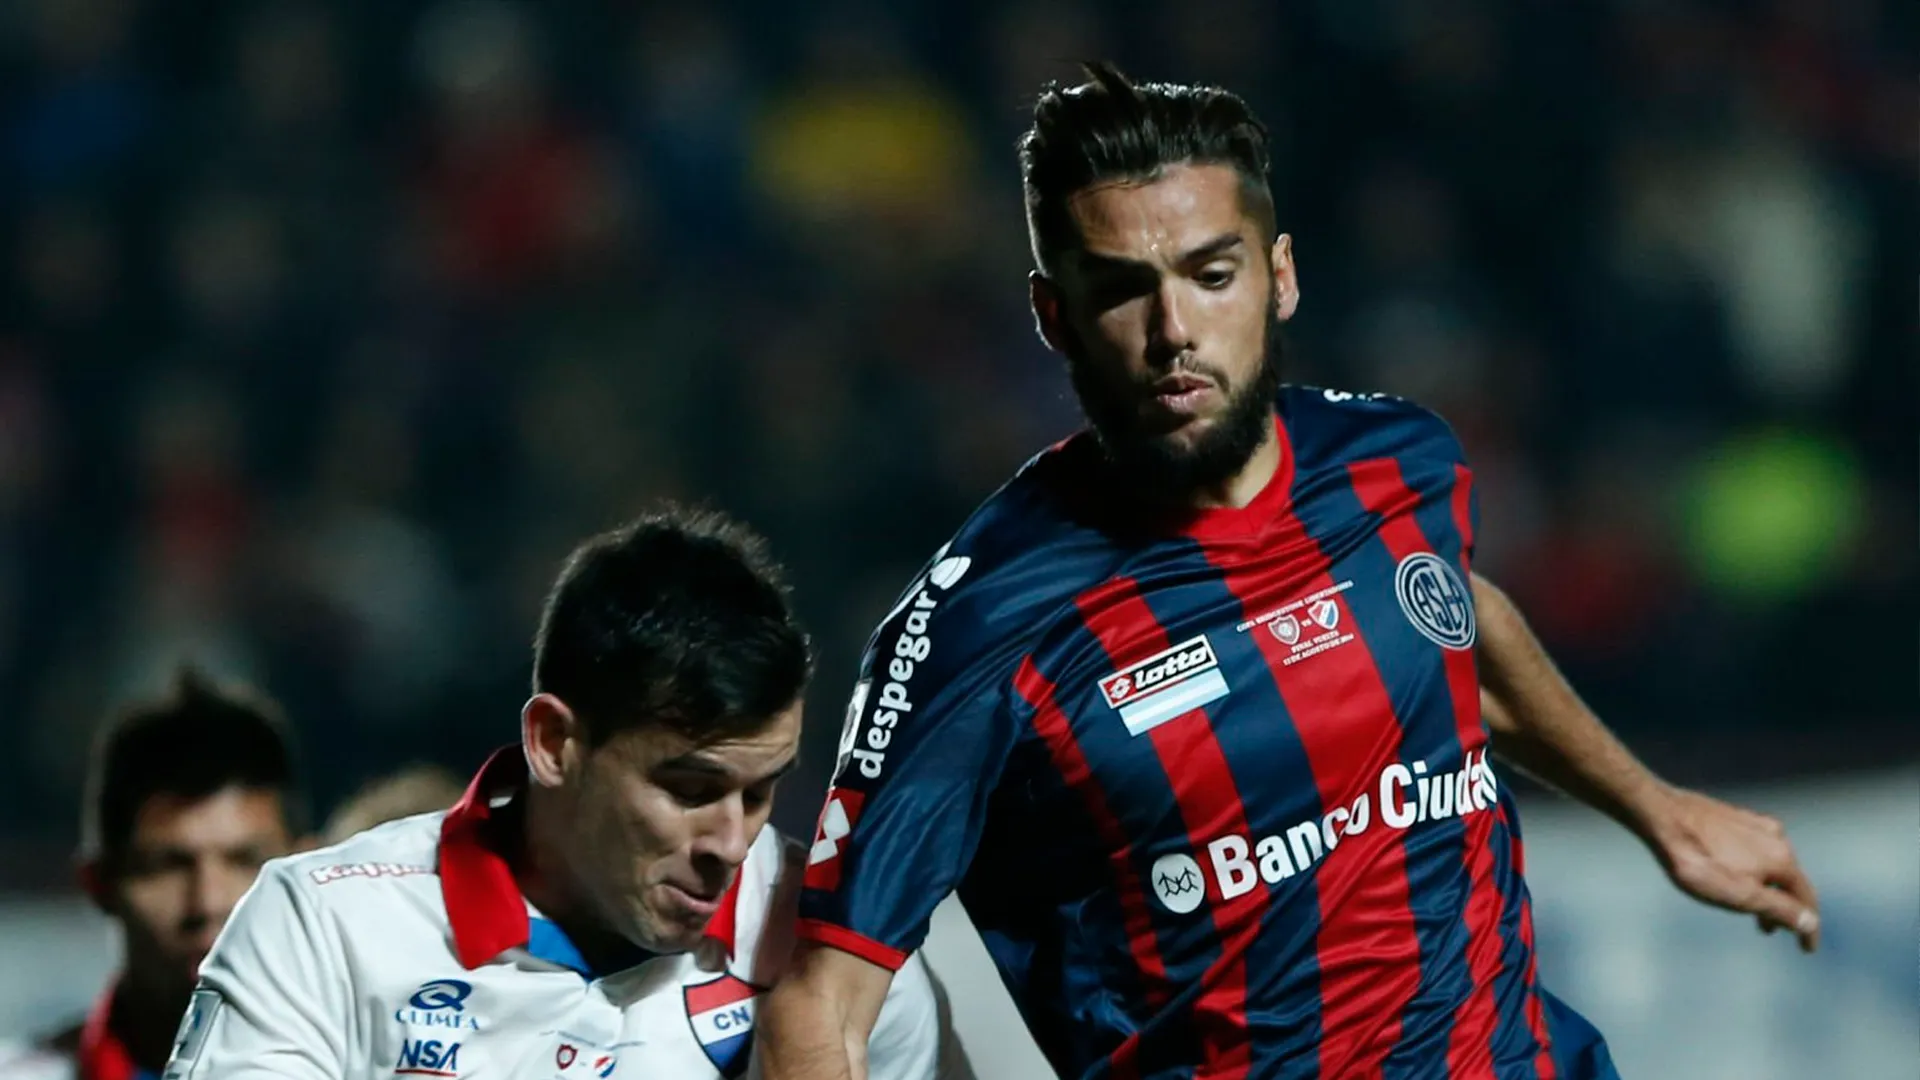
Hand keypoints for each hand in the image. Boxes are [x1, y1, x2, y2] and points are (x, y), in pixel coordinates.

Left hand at [1643, 785, 1820, 951]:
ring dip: (1767, 889)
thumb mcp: (1740, 897)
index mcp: (1783, 859)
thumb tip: (1812, 923)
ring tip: (1749, 905)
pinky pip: (1755, 849)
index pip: (1806, 899)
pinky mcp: (1733, 816)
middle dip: (1784, 908)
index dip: (1808, 927)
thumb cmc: (1698, 863)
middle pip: (1790, 881)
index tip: (1806, 949)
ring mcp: (1754, 824)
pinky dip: (1754, 869)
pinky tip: (1737, 872)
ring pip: (1772, 863)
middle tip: (1768, 929)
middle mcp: (1776, 837)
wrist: (1661, 816)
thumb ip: (1779, 910)